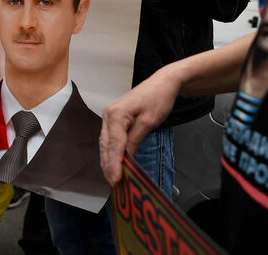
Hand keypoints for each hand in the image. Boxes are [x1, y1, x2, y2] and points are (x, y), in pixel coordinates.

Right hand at [100, 65, 181, 184]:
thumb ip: (134, 140)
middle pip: (105, 145)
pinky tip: (115, 163)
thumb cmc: (157, 99)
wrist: (162, 83)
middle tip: (114, 184)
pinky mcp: (114, 120)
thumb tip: (125, 159)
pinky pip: (110, 139)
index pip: (114, 144)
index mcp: (115, 114)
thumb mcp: (148, 122)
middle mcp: (108, 115)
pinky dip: (112, 152)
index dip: (114, 163)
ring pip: (105, 144)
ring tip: (113, 178)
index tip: (116, 179)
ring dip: (109, 160)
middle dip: (109, 165)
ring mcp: (109, 117)